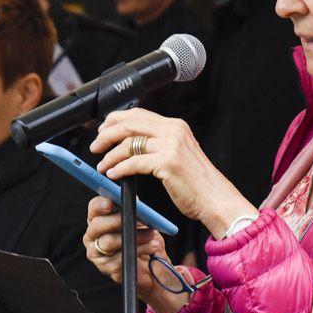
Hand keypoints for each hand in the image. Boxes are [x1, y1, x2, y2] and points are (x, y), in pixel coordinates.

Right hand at [82, 196, 181, 312]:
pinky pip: (118, 259)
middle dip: (118, 220)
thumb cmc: (144, 242)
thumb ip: (134, 210)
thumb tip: (135, 199)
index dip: (101, 204)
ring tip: (151, 235)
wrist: (152, 269)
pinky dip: (138, 251)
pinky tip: (151, 248)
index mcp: (98, 220)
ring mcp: (97, 254)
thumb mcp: (141, 222)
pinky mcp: (106, 268)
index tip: (111, 202)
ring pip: (109, 242)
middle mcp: (93, 236)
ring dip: (134, 237)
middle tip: (137, 219)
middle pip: (98, 225)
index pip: (94, 208)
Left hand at [90, 108, 255, 237]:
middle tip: (95, 146)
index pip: (139, 114)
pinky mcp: (168, 162)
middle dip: (107, 134)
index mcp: (176, 126)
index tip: (103, 130)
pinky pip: (134, 162)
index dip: (116, 120)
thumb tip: (130, 144)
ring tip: (103, 166)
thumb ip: (159, 144)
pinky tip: (113, 174)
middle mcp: (174, 130)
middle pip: (130, 124)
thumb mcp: (179, 155)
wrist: (216, 199)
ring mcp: (171, 145)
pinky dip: (119, 168)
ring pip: (128, 143)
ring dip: (110, 155)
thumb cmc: (197, 183)